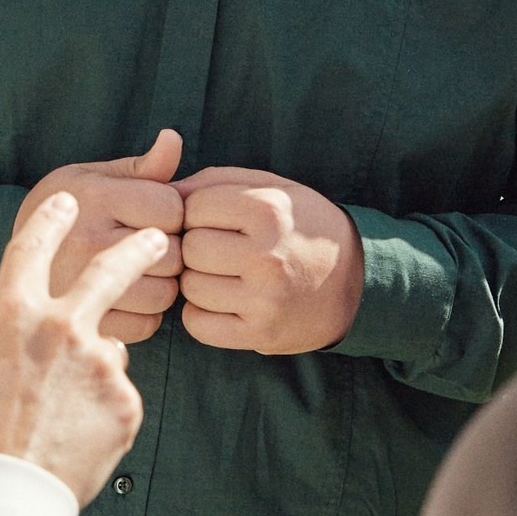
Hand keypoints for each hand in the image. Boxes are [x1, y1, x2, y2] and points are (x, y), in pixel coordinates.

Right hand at [0, 193, 159, 503]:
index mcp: (12, 312)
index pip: (33, 246)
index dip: (50, 218)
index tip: (65, 201)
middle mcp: (63, 326)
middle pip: (112, 270)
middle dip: (139, 247)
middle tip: (160, 238)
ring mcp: (100, 365)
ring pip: (111, 349)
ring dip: (95, 368)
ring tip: (63, 414)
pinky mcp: (125, 405)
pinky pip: (116, 397)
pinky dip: (99, 412)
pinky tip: (72, 442)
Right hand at [14, 130, 183, 342]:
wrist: (4, 263)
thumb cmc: (66, 211)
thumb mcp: (92, 176)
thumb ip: (139, 166)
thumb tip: (173, 138)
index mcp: (94, 198)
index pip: (171, 208)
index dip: (173, 211)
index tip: (155, 215)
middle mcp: (87, 241)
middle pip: (172, 253)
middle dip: (171, 250)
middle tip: (150, 246)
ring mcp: (82, 287)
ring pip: (164, 293)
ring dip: (162, 285)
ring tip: (141, 272)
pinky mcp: (83, 323)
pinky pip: (146, 324)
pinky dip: (146, 315)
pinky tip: (129, 299)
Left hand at [175, 168, 364, 354]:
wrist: (354, 281)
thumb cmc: (301, 226)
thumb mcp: (270, 188)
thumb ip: (214, 182)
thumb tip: (161, 190)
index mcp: (269, 211)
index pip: (192, 208)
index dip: (195, 212)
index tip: (214, 219)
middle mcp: (267, 256)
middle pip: (189, 250)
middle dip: (195, 247)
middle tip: (218, 249)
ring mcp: (264, 299)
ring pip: (190, 288)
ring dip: (198, 280)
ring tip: (224, 273)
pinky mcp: (260, 333)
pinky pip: (197, 324)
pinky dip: (201, 313)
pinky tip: (223, 300)